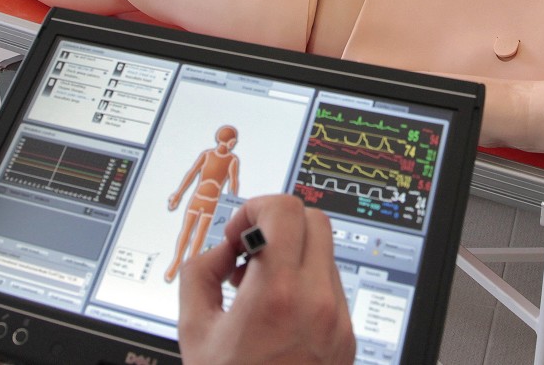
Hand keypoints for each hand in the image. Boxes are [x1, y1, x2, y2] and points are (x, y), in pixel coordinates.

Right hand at [178, 195, 354, 364]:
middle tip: (249, 251)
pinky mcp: (348, 335)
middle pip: (314, 219)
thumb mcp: (195, 332)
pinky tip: (277, 310)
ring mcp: (338, 318)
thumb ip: (199, 274)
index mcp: (278, 295)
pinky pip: (331, 285)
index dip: (256, 208)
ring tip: (259, 285)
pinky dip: (305, 282)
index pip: (285, 211)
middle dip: (277, 224)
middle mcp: (317, 301)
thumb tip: (220, 250)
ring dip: (292, 253)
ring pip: (325, 251)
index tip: (238, 234)